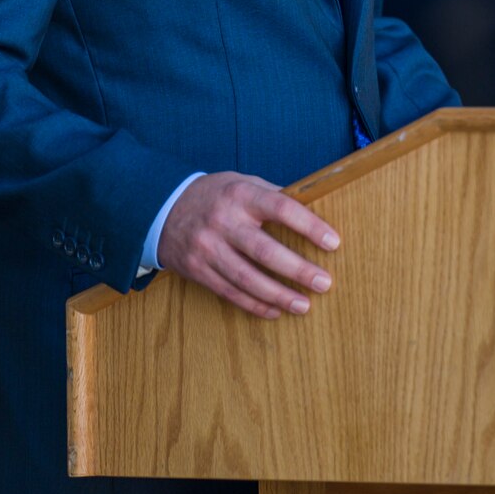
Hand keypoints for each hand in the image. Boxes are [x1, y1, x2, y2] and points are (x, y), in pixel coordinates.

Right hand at [156, 171, 339, 318]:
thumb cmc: (215, 195)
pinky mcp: (197, 270)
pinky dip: (254, 305)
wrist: (161, 207)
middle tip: (324, 283)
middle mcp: (223, 221)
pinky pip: (229, 292)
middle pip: (265, 251)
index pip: (281, 208)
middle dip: (298, 270)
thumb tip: (314, 210)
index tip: (333, 242)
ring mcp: (208, 248)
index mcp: (240, 195)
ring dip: (278, 295)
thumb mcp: (241, 182)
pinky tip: (275, 310)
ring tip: (304, 305)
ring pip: (247, 278)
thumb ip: (273, 196)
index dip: (309, 226)